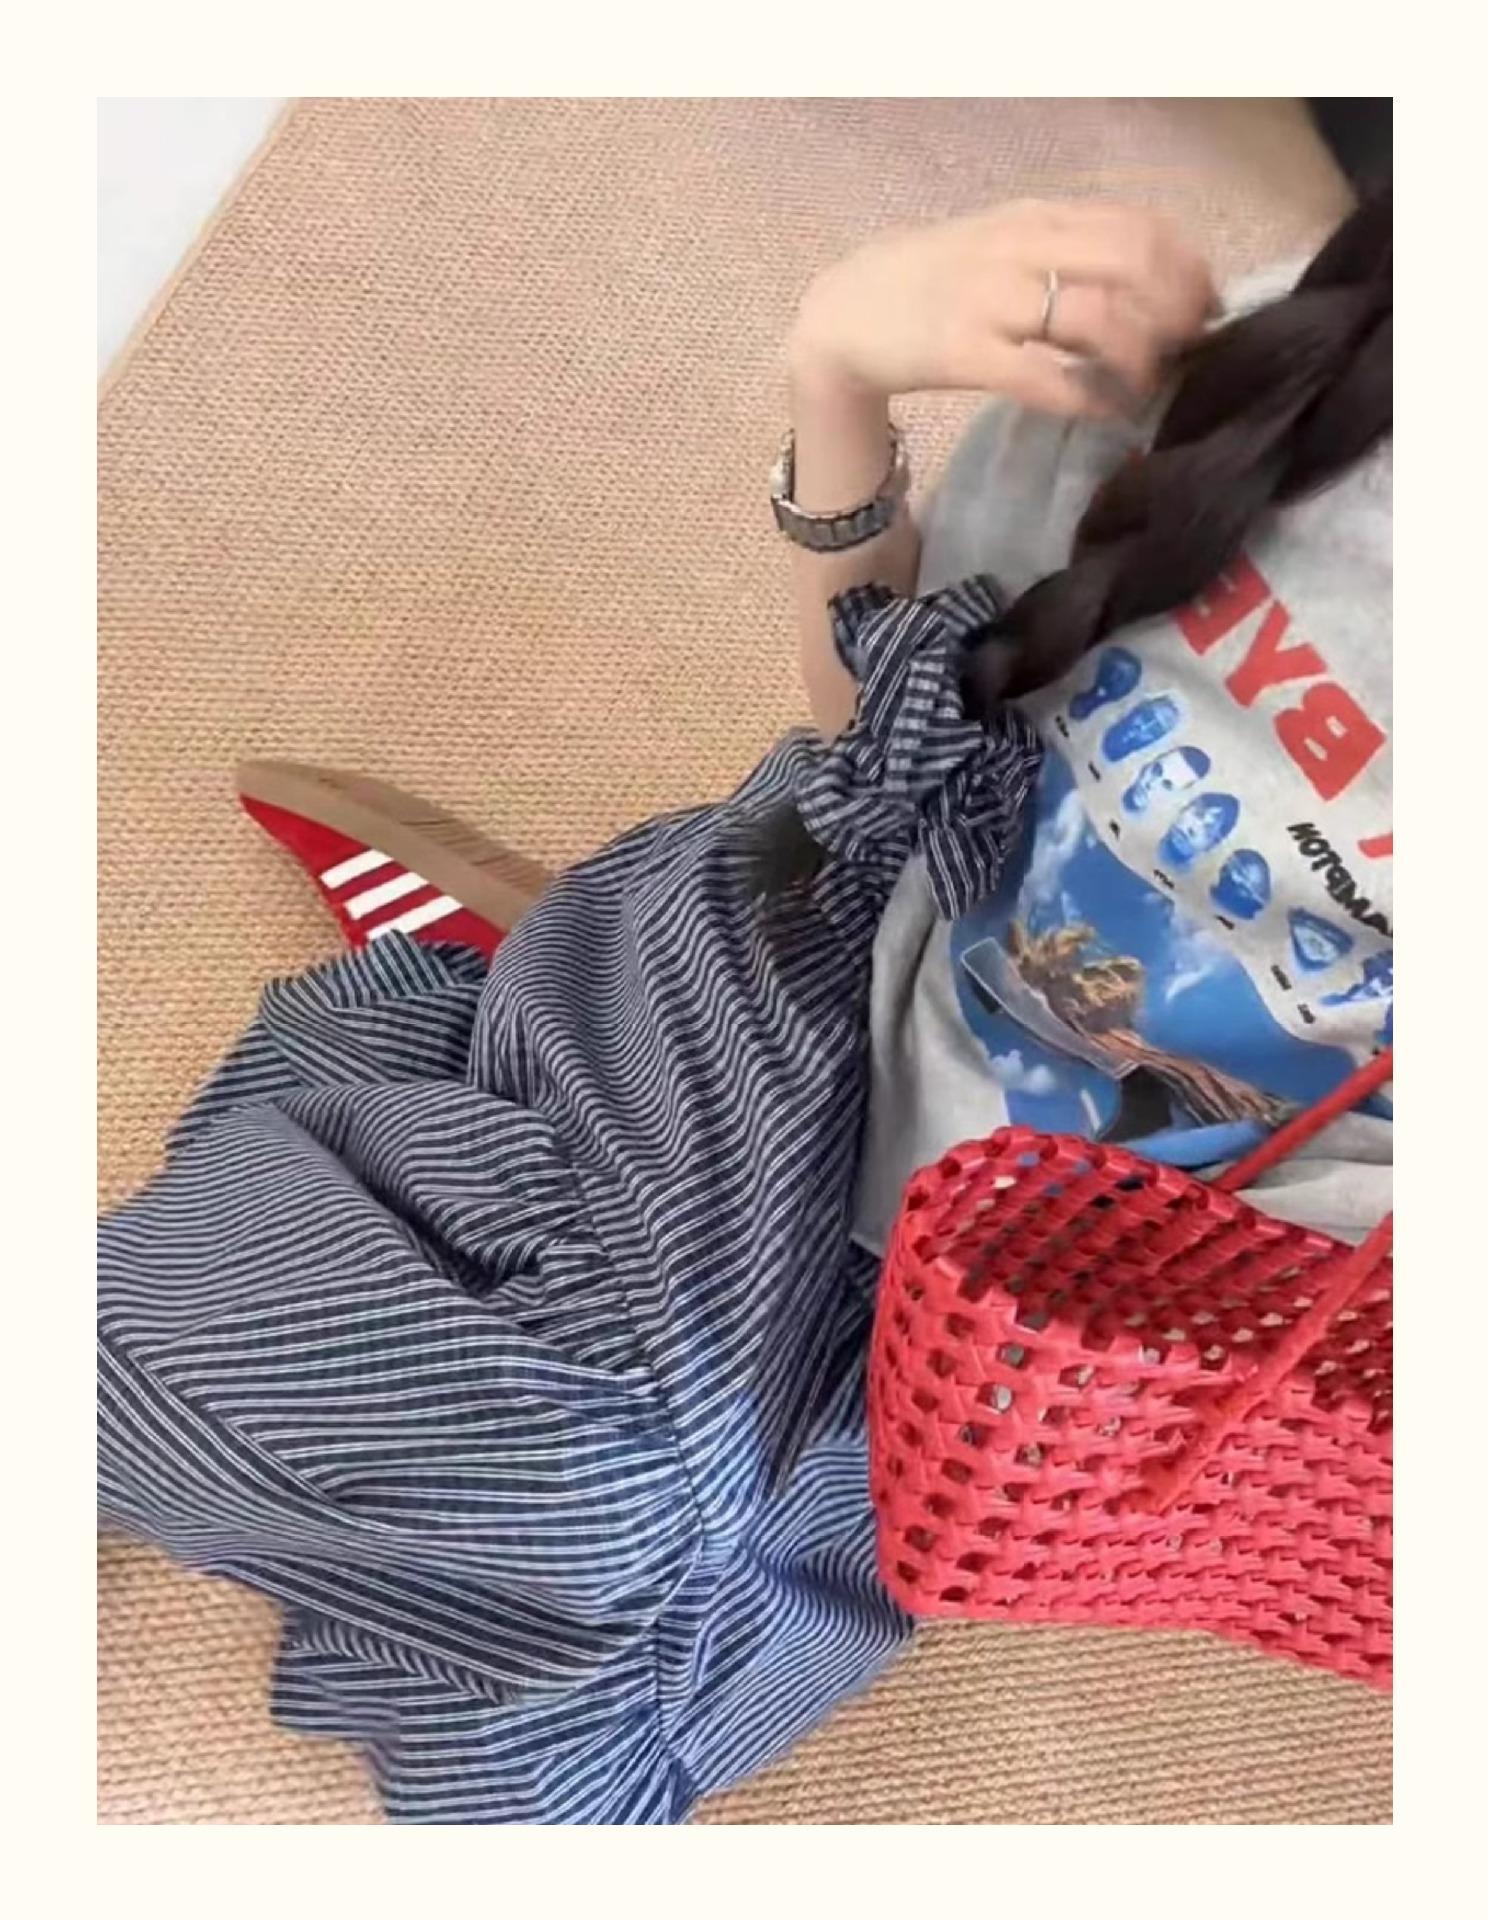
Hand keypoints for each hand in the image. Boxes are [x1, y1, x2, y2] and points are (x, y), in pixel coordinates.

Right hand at [788, 199, 1215, 418]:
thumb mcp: (1001, 245)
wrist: (843, 316)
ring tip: (1148, 384)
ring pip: (1096, 316)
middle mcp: (1017, 248)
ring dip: (1139, 356)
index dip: (1186, 267)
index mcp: (1034, 217)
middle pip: (1131, 264)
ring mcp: (989, 300)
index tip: (1205, 307)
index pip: (1136, 225)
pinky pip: (1044, 377)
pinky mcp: (963, 353)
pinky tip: (1107, 412)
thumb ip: (1063, 251)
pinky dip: (1088, 396)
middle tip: (1189, 350)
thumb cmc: (930, 285)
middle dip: (1177, 310)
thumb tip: (1145, 281)